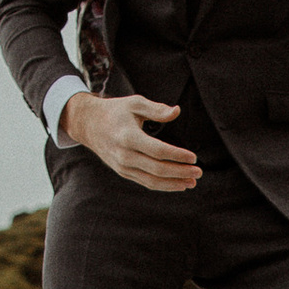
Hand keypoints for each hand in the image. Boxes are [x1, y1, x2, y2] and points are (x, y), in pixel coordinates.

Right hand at [60, 85, 199, 190]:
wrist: (89, 124)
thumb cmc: (116, 111)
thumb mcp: (135, 103)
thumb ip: (156, 109)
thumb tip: (176, 111)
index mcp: (128, 137)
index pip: (158, 151)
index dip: (177, 155)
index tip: (193, 157)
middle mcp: (124, 155)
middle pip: (157, 169)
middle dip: (180, 172)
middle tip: (198, 172)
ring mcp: (123, 166)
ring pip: (152, 181)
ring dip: (174, 183)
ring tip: (192, 182)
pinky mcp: (123, 172)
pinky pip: (146, 182)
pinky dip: (163, 186)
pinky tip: (178, 184)